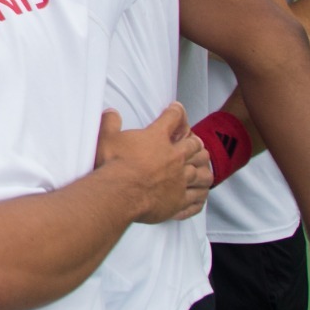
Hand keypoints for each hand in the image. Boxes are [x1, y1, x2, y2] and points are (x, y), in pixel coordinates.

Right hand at [92, 105, 209, 222]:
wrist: (119, 194)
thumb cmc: (113, 165)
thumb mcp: (106, 138)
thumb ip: (110, 123)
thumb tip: (111, 113)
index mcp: (158, 138)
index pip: (172, 118)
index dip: (176, 111)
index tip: (176, 109)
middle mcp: (174, 157)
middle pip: (194, 146)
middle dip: (195, 143)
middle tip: (194, 142)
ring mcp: (180, 180)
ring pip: (202, 173)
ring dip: (203, 170)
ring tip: (202, 170)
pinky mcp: (179, 201)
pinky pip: (196, 199)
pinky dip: (199, 197)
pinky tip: (199, 197)